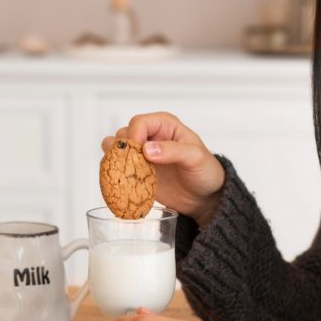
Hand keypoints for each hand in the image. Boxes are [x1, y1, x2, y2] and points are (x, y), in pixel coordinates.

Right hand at [101, 112, 223, 226]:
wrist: (204, 197)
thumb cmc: (206, 172)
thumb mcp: (196, 158)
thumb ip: (173, 151)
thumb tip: (147, 149)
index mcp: (164, 125)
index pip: (138, 122)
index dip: (135, 136)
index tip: (142, 155)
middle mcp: (149, 136)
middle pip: (122, 135)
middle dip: (123, 150)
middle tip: (135, 167)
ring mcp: (141, 155)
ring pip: (115, 150)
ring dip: (116, 161)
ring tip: (129, 174)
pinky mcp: (137, 172)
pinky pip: (117, 168)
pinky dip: (116, 174)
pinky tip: (127, 183)